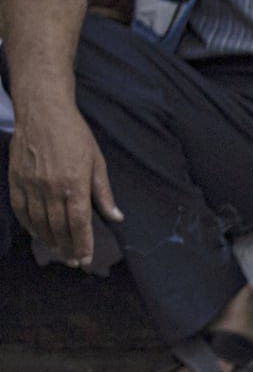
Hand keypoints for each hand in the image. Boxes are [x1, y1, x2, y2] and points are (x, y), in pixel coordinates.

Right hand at [6, 103, 120, 266]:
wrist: (43, 110)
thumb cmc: (74, 134)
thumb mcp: (97, 162)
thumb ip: (104, 193)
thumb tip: (116, 218)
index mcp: (75, 184)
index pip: (79, 224)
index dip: (83, 244)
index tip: (86, 259)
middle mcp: (50, 187)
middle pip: (58, 227)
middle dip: (68, 248)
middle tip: (74, 261)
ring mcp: (30, 183)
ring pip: (38, 221)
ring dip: (48, 240)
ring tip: (58, 251)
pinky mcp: (16, 177)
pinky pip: (20, 208)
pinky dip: (27, 224)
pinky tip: (36, 233)